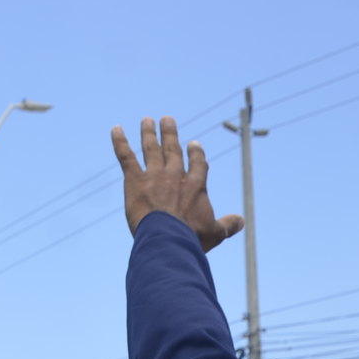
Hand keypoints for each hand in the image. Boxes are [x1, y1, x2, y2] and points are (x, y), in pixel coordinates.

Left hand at [111, 115, 243, 249]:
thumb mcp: (215, 233)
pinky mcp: (136, 180)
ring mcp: (155, 175)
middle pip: (173, 149)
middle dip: (170, 134)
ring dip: (149, 133)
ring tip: (147, 121)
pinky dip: (120, 142)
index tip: (194, 144)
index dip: (196, 153)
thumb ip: (228, 225)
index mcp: (196, 186)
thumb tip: (242, 221)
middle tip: (167, 120)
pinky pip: (126, 156)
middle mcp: (176, 175)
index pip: (197, 164)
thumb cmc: (192, 237)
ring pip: (151, 148)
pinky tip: (116, 129)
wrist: (169, 239)